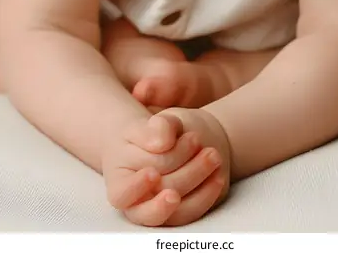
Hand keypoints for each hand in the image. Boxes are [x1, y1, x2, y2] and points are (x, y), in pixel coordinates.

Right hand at [101, 113, 223, 226]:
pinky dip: (207, 194)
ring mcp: (160, 210)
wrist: (162, 144)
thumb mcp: (147, 124)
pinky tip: (218, 175)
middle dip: (180, 166)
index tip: (152, 173)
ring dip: (197, 179)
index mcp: (119, 182)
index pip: (123, 193)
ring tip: (212, 154)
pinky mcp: (179, 213)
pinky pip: (193, 212)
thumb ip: (154, 128)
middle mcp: (138, 204)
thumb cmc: (148, 134)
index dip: (137, 187)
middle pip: (158, 193)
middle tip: (196, 138)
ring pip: (178, 209)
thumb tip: (162, 142)